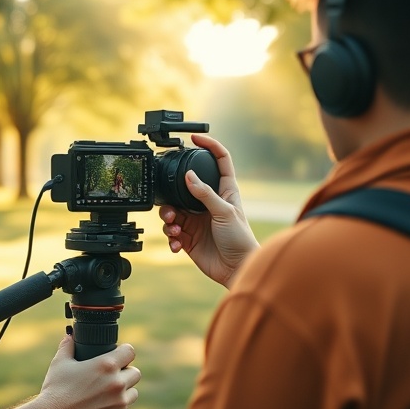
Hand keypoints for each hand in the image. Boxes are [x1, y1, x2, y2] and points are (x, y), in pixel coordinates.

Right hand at [34, 335, 140, 408]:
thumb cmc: (55, 390)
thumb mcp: (59, 363)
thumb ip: (68, 346)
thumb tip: (70, 335)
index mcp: (107, 365)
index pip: (130, 352)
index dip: (124, 353)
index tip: (118, 357)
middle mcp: (117, 383)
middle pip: (135, 373)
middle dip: (125, 374)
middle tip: (111, 378)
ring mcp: (119, 404)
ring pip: (133, 394)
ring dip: (124, 394)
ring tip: (108, 396)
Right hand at [159, 134, 258, 288]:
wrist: (236, 269)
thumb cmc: (241, 240)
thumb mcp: (224, 212)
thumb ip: (205, 194)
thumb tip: (188, 175)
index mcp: (224, 191)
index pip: (220, 161)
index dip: (209, 146)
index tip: (195, 138)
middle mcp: (208, 203)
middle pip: (184, 189)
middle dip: (172, 197)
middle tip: (172, 209)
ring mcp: (197, 220)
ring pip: (172, 211)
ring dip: (169, 220)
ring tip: (175, 229)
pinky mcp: (189, 238)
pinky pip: (171, 233)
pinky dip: (170, 238)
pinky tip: (176, 244)